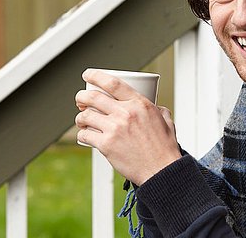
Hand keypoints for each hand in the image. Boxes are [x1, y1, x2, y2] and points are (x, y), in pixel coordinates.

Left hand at [75, 69, 180, 184]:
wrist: (162, 171)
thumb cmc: (165, 148)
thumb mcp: (166, 121)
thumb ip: (159, 110)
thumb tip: (155, 106)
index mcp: (140, 104)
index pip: (112, 83)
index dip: (95, 76)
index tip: (87, 75)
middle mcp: (126, 113)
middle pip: (93, 97)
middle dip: (81, 96)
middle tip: (80, 100)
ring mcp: (115, 129)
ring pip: (86, 116)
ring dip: (79, 117)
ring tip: (81, 120)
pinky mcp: (107, 145)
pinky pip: (85, 135)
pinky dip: (81, 135)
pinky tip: (84, 135)